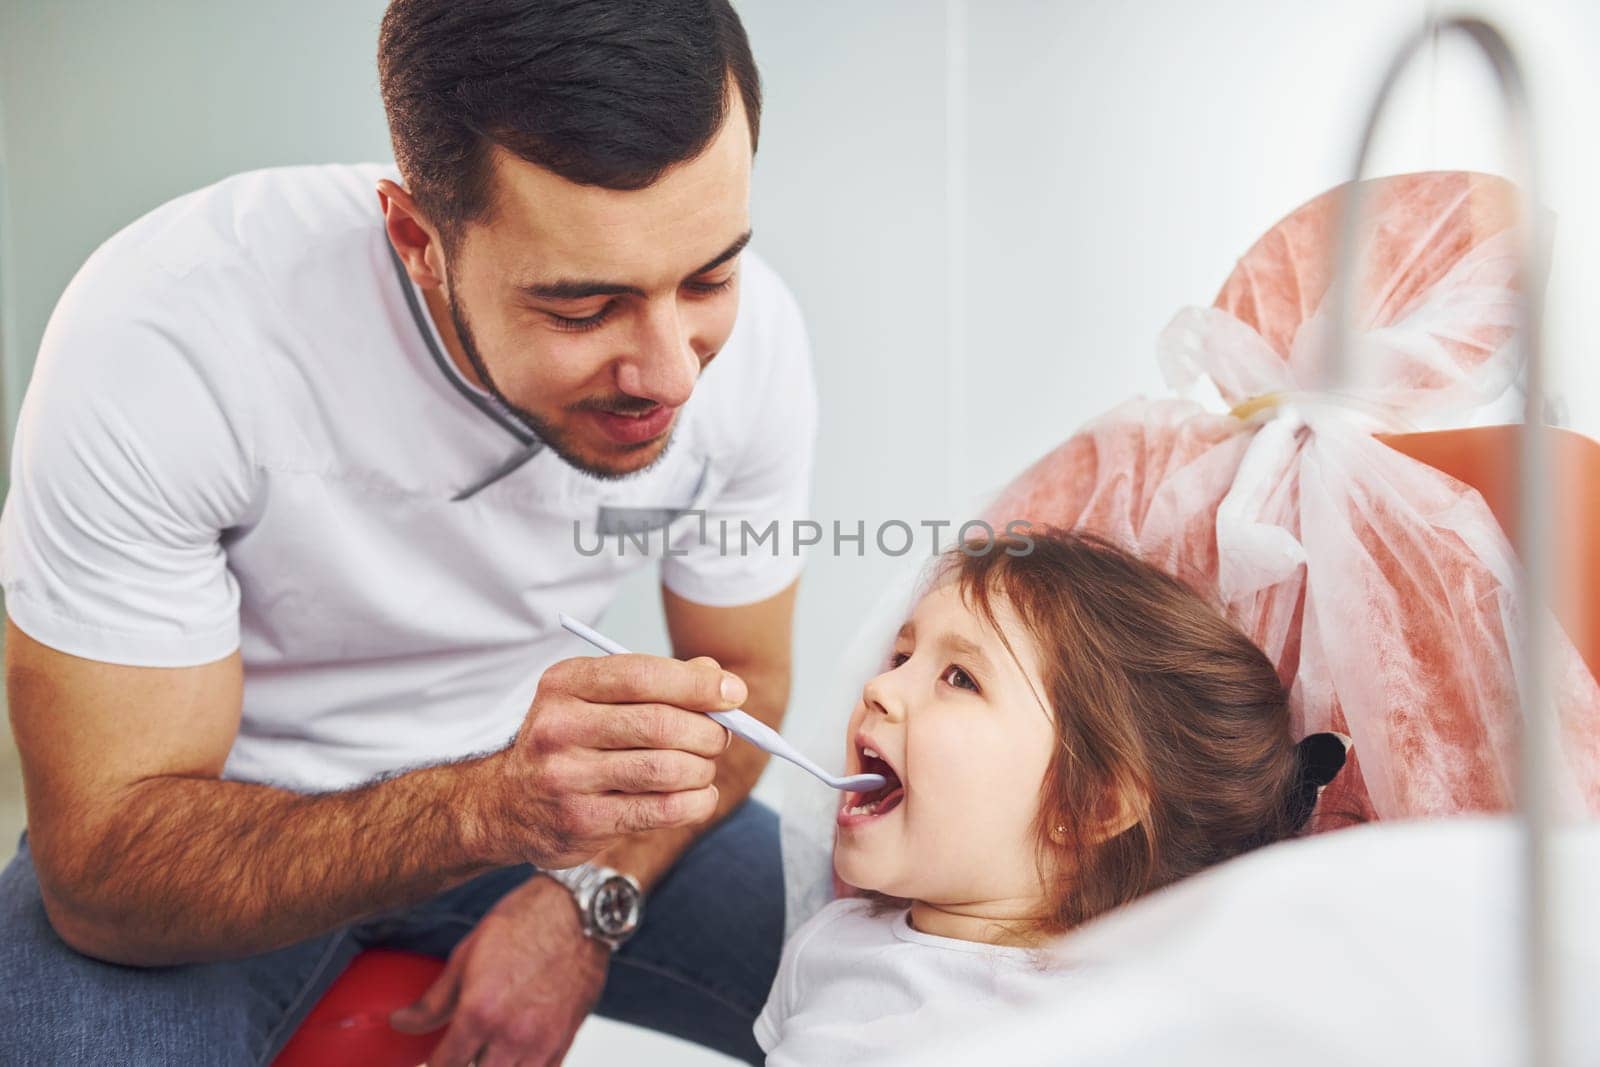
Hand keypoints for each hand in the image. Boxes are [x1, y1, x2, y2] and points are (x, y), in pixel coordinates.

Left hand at [391, 874, 607, 1066]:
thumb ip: (434, 1000)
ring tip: (487, 1050)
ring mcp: (541, 1042)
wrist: (580, 911)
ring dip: (493, 1066)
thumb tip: (401, 1022)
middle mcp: (511, 1035)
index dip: (433, 1065)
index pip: (444, 1065)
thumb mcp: (468, 954)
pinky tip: (513, 1051)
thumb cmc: (524, 922)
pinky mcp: (565, 1041)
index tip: (432, 1058)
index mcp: (480, 1012)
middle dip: (464, 1064)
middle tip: (461, 1050)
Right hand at [477, 653, 741, 867]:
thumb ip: (656, 682)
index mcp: (564, 684)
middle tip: (721, 736)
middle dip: (707, 731)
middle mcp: (558, 727)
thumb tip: (718, 678)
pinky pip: (660, 811)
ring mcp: (566, 777)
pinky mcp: (581, 821)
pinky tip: (699, 796)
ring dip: (701, 769)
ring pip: (665, 769)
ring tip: (704, 767)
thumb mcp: (596, 697)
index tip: (734, 694)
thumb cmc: (570, 741)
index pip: (641, 676)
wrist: (507, 804)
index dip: (696, 685)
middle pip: (659, 724)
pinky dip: (695, 802)